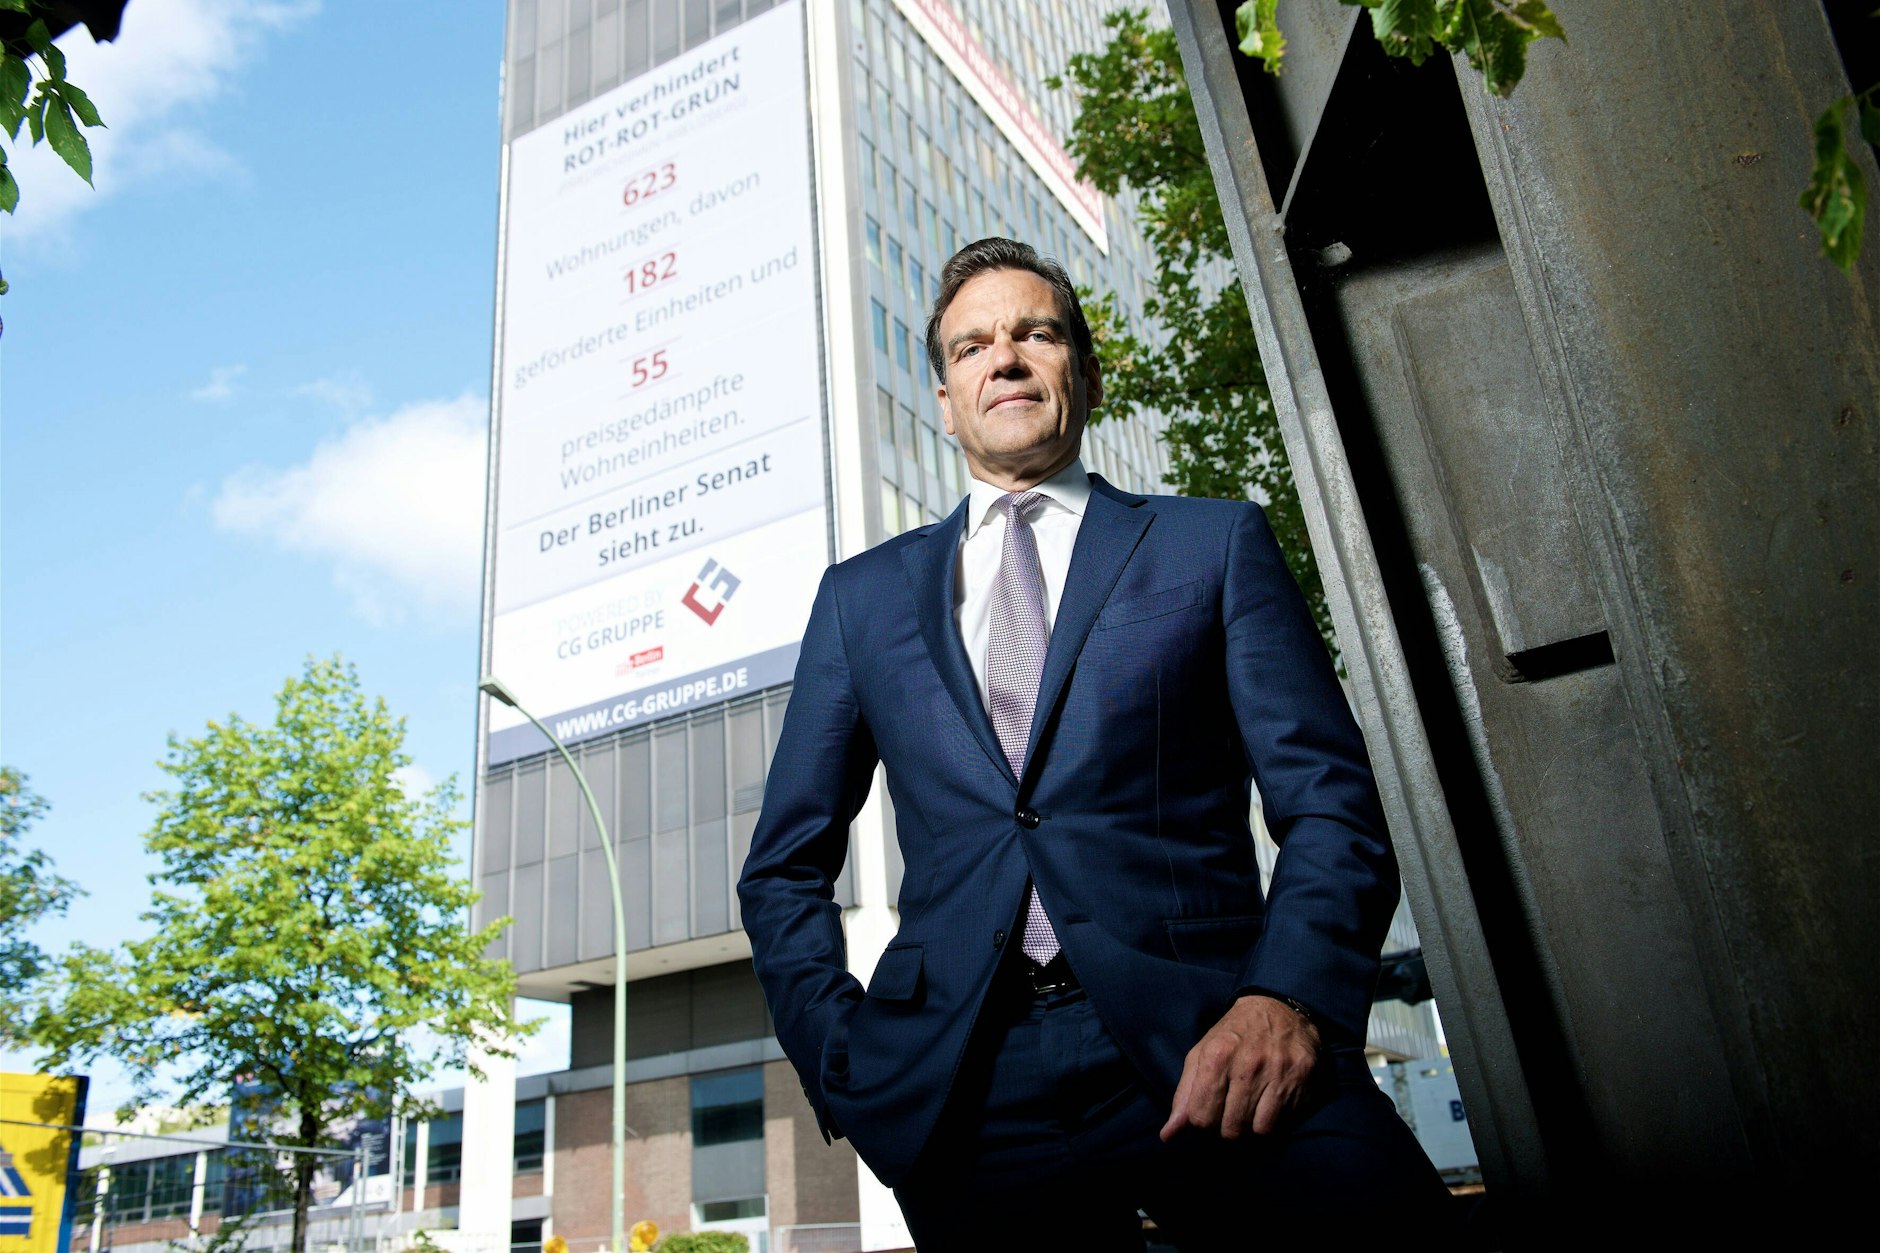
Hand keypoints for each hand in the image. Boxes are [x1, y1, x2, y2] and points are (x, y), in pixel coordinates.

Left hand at [1159, 993, 1320, 1140]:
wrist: (1280, 1007)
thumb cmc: (1234, 1035)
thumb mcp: (1202, 1054)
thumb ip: (1184, 1096)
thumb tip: (1168, 1135)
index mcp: (1217, 1056)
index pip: (1201, 1117)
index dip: (1202, 1124)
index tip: (1209, 1116)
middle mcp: (1248, 1064)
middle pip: (1231, 1130)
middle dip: (1227, 1130)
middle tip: (1230, 1115)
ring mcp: (1278, 1071)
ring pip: (1260, 1131)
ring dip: (1253, 1129)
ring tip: (1251, 1112)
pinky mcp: (1302, 1077)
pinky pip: (1286, 1121)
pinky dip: (1277, 1121)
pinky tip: (1271, 1104)